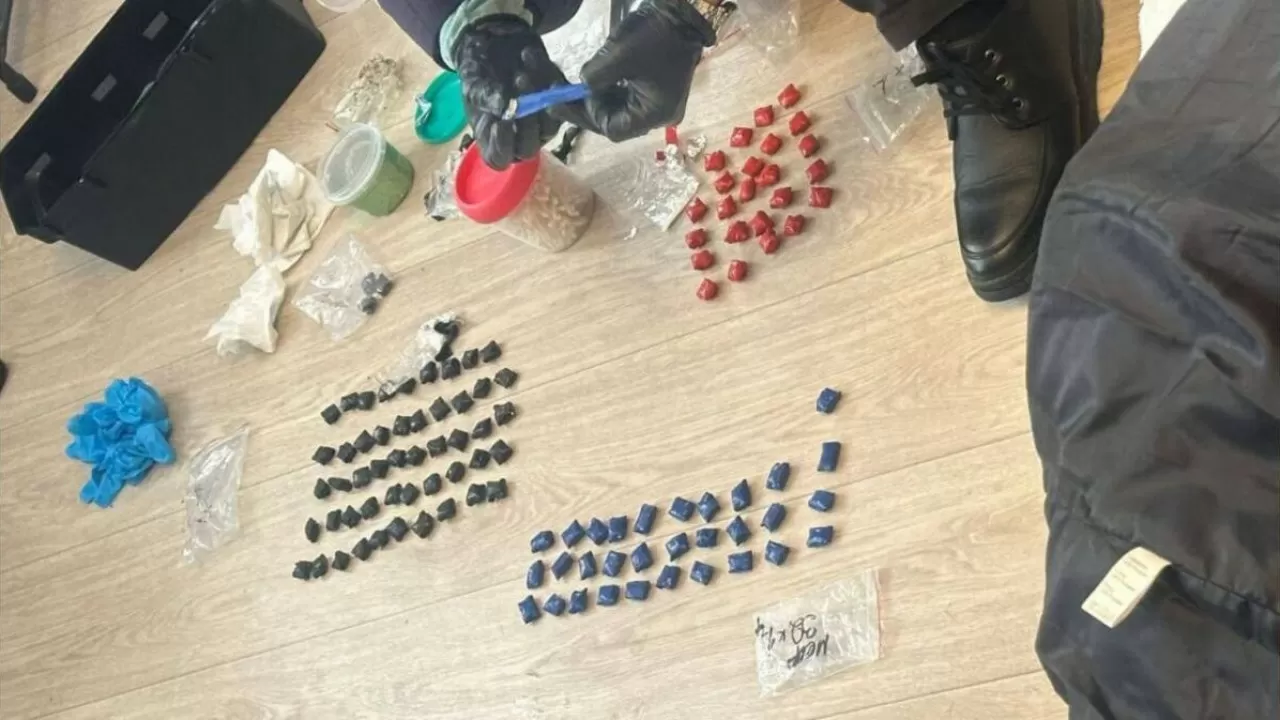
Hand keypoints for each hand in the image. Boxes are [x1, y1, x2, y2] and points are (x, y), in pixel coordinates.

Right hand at [454, 17, 566, 169]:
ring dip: (538, 101)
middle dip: (526, 123)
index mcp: (494, 139)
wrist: (492, 42)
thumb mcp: (473, 83)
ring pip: (549, 125)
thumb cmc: (477, 70)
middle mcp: (520, 137)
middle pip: (529, 146)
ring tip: (521, 74)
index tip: (500, 122)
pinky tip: (531, 57)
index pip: (499, 157)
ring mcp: (542, 122)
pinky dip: (548, 76)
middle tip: (514, 98)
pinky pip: (562, 98)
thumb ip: (484, 97)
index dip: (501, 145)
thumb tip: (503, 106)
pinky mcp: (558, 101)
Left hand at [555, 0, 714, 141]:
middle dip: (590, 107)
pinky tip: (598, 81)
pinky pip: (630, 99)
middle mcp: (660, 116)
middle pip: (617, 122)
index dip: (588, 115)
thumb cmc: (656, 35)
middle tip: (563, 96)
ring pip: (622, 110)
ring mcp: (661, 104)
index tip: (568, 99)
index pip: (613, 129)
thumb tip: (581, 86)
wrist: (686, 14)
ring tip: (578, 86)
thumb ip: (594, 76)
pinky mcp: (659, 92)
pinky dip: (611, 92)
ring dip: (599, 99)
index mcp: (655, 113)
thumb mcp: (620, 55)